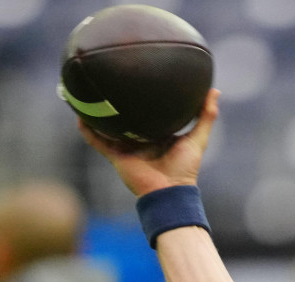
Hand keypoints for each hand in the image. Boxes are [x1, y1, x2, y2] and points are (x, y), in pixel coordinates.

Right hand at [78, 88, 219, 196]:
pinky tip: (79, 115)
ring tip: (87, 93)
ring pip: (108, 126)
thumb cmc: (185, 167)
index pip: (149, 112)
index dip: (144, 98)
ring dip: (97, 113)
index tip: (139, 77)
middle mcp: (140, 138)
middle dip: (117, 102)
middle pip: (126, 117)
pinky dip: (88, 130)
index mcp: (158, 133)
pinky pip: (98, 141)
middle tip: (109, 78)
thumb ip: (206, 116)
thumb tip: (214, 90)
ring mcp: (126, 146)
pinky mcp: (116, 155)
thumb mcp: (198, 138)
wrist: (169, 190)